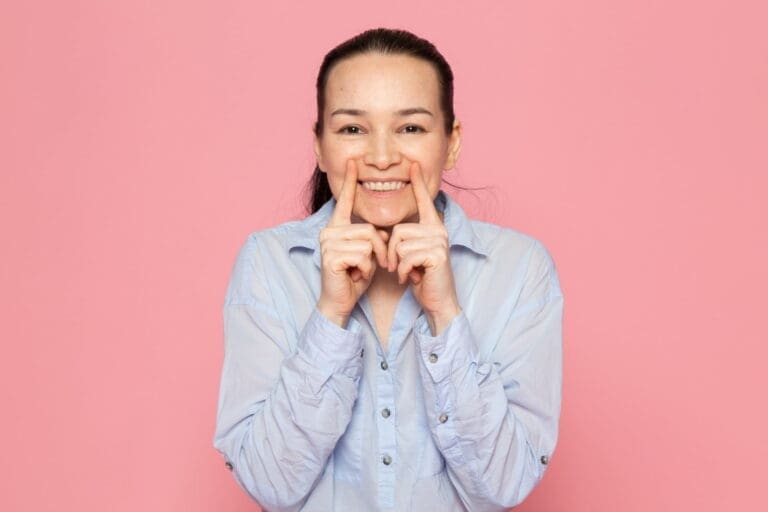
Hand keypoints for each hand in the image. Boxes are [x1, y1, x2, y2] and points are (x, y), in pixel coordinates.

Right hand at [317, 159, 389, 327]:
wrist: (339, 302)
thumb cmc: (354, 278)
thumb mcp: (369, 255)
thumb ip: (374, 239)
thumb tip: (385, 233)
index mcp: (337, 228)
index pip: (345, 202)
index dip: (350, 181)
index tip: (353, 162)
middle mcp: (329, 232)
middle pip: (369, 229)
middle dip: (379, 250)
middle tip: (372, 265)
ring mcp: (328, 244)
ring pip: (368, 242)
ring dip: (372, 261)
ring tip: (360, 271)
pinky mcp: (331, 257)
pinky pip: (363, 256)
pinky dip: (365, 269)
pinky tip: (354, 275)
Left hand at [387, 162, 461, 333]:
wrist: (438, 301)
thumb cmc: (422, 278)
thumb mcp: (409, 255)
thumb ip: (402, 240)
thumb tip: (382, 232)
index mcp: (433, 227)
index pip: (424, 201)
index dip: (418, 184)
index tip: (414, 166)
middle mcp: (438, 230)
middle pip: (398, 230)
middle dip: (392, 253)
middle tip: (401, 268)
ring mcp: (439, 241)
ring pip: (400, 244)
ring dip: (398, 264)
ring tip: (408, 273)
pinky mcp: (437, 254)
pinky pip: (406, 257)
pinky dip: (404, 272)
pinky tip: (413, 279)